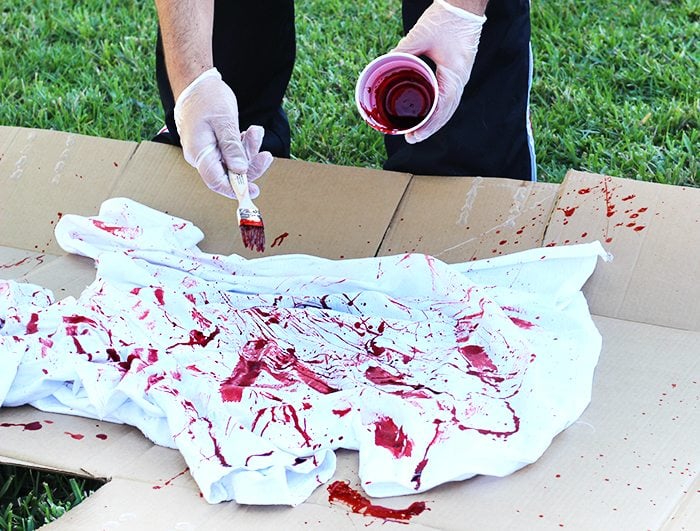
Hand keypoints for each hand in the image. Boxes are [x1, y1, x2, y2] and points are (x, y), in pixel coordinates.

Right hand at [174, 68, 272, 198]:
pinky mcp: (215, 146)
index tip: (253, 192)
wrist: (196, 83)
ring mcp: (209, 152)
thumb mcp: (224, 121)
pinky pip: (233, 152)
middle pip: (229, 174)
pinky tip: (251, 132)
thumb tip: (240, 171)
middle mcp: (203, 156)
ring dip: (249, 150)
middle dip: (250, 165)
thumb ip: (232, 147)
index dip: (235, 189)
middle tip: (267, 156)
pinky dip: (244, 144)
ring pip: (234, 162)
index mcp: (200, 153)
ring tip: (256, 131)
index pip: (217, 181)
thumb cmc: (207, 98)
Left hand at [391, 0, 486, 143]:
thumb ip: (403, 49)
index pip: (442, 108)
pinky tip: (429, 115)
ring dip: (434, 121)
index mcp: (455, 74)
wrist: (465, 5)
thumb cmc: (447, 18)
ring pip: (449, 107)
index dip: (428, 125)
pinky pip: (449, 97)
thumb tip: (385, 61)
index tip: (414, 135)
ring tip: (418, 132)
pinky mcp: (458, 73)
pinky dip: (439, 110)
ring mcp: (461, 77)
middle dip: (429, 128)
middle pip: (446, 113)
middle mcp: (461, 79)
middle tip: (411, 138)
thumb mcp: (421, 34)